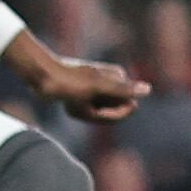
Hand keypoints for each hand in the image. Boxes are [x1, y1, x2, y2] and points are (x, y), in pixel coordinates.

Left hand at [10, 36, 145, 123]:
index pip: (127, 106)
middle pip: (114, 109)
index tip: (91, 109)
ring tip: (73, 104)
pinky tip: (70, 104)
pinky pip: (91, 108)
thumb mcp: (97, 88)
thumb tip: (148, 89)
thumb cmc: (69, 82)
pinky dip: (81, 110)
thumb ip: (123, 89)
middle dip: (98, 113)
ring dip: (88, 113)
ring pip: (102, 110)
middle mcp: (113, 80)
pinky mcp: (86, 90)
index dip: (110, 114)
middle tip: (80, 105)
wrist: (41, 76)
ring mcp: (99, 86)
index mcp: (119, 77)